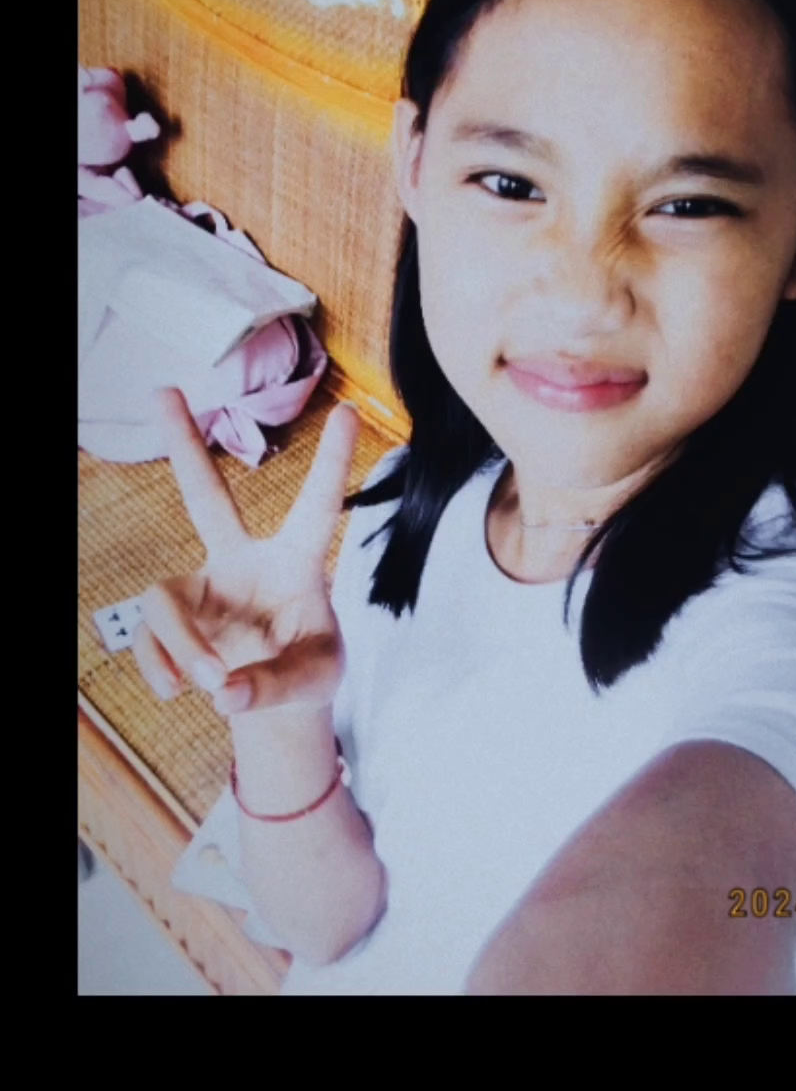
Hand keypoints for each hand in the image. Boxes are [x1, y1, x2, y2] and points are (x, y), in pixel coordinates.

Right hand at [133, 388, 359, 718]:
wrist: (277, 702)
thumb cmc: (309, 674)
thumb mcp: (314, 681)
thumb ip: (275, 685)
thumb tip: (223, 690)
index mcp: (296, 563)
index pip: (316, 508)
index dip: (331, 462)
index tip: (350, 411)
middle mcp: (243, 561)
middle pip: (206, 496)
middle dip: (182, 445)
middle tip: (162, 389)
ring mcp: (204, 586)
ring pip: (164, 598)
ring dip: (180, 643)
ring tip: (211, 682)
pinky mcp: (177, 616)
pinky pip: (149, 634)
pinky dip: (160, 664)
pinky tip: (176, 689)